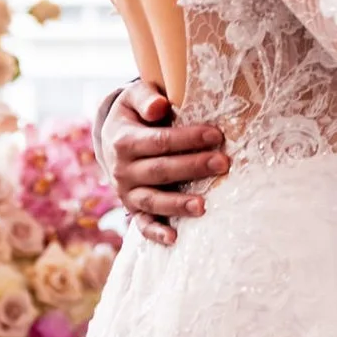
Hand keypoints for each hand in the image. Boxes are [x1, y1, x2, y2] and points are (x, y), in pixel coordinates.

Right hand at [104, 82, 227, 245]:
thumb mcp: (133, 97)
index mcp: (124, 141)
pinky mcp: (132, 208)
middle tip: (223, 163)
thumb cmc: (134, 114)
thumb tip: (159, 107)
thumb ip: (145, 97)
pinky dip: (156, 233)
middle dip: (192, 167)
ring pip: (153, 200)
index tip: (217, 135)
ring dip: (178, 204)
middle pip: (161, 171)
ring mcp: (127, 192)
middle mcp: (122, 170)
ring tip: (204, 206)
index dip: (188, 138)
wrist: (112, 137)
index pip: (160, 142)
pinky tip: (174, 238)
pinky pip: (143, 224)